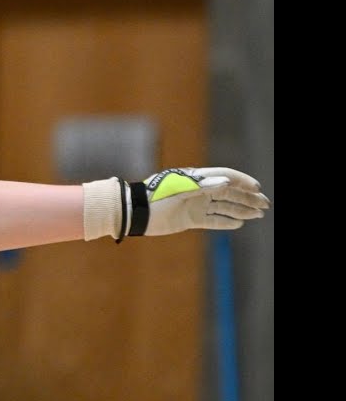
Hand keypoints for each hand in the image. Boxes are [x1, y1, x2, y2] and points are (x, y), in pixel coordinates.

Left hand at [137, 167, 269, 236]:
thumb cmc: (156, 196)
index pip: (225, 177)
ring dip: (241, 210)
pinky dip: (225, 222)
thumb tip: (228, 182)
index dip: (242, 181)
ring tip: (257, 214)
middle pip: (229, 193)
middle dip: (247, 198)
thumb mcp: (180, 190)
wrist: (136, 212)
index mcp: (197, 178)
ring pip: (223, 207)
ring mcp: (195, 205)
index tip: (257, 188)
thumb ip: (204, 186)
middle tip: (264, 205)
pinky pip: (212, 220)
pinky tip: (239, 223)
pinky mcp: (190, 219)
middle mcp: (199, 191)